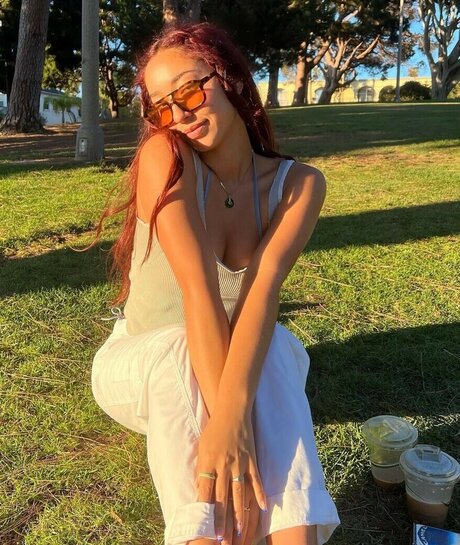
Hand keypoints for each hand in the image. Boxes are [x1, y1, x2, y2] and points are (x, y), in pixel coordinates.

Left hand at [195, 410, 266, 541]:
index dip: (205, 512)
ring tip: (239, 531)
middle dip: (221, 520)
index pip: (205, 492)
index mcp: (208, 463)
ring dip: (239, 514)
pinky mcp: (251, 459)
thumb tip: (200, 489)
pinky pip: (256, 480)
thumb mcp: (202, 448)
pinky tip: (262, 508)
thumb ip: (202, 469)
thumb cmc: (214, 429)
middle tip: (222, 540)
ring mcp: (239, 463)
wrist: (232, 410)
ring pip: (239, 493)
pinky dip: (259, 494)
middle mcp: (223, 465)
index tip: (205, 529)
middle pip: (222, 498)